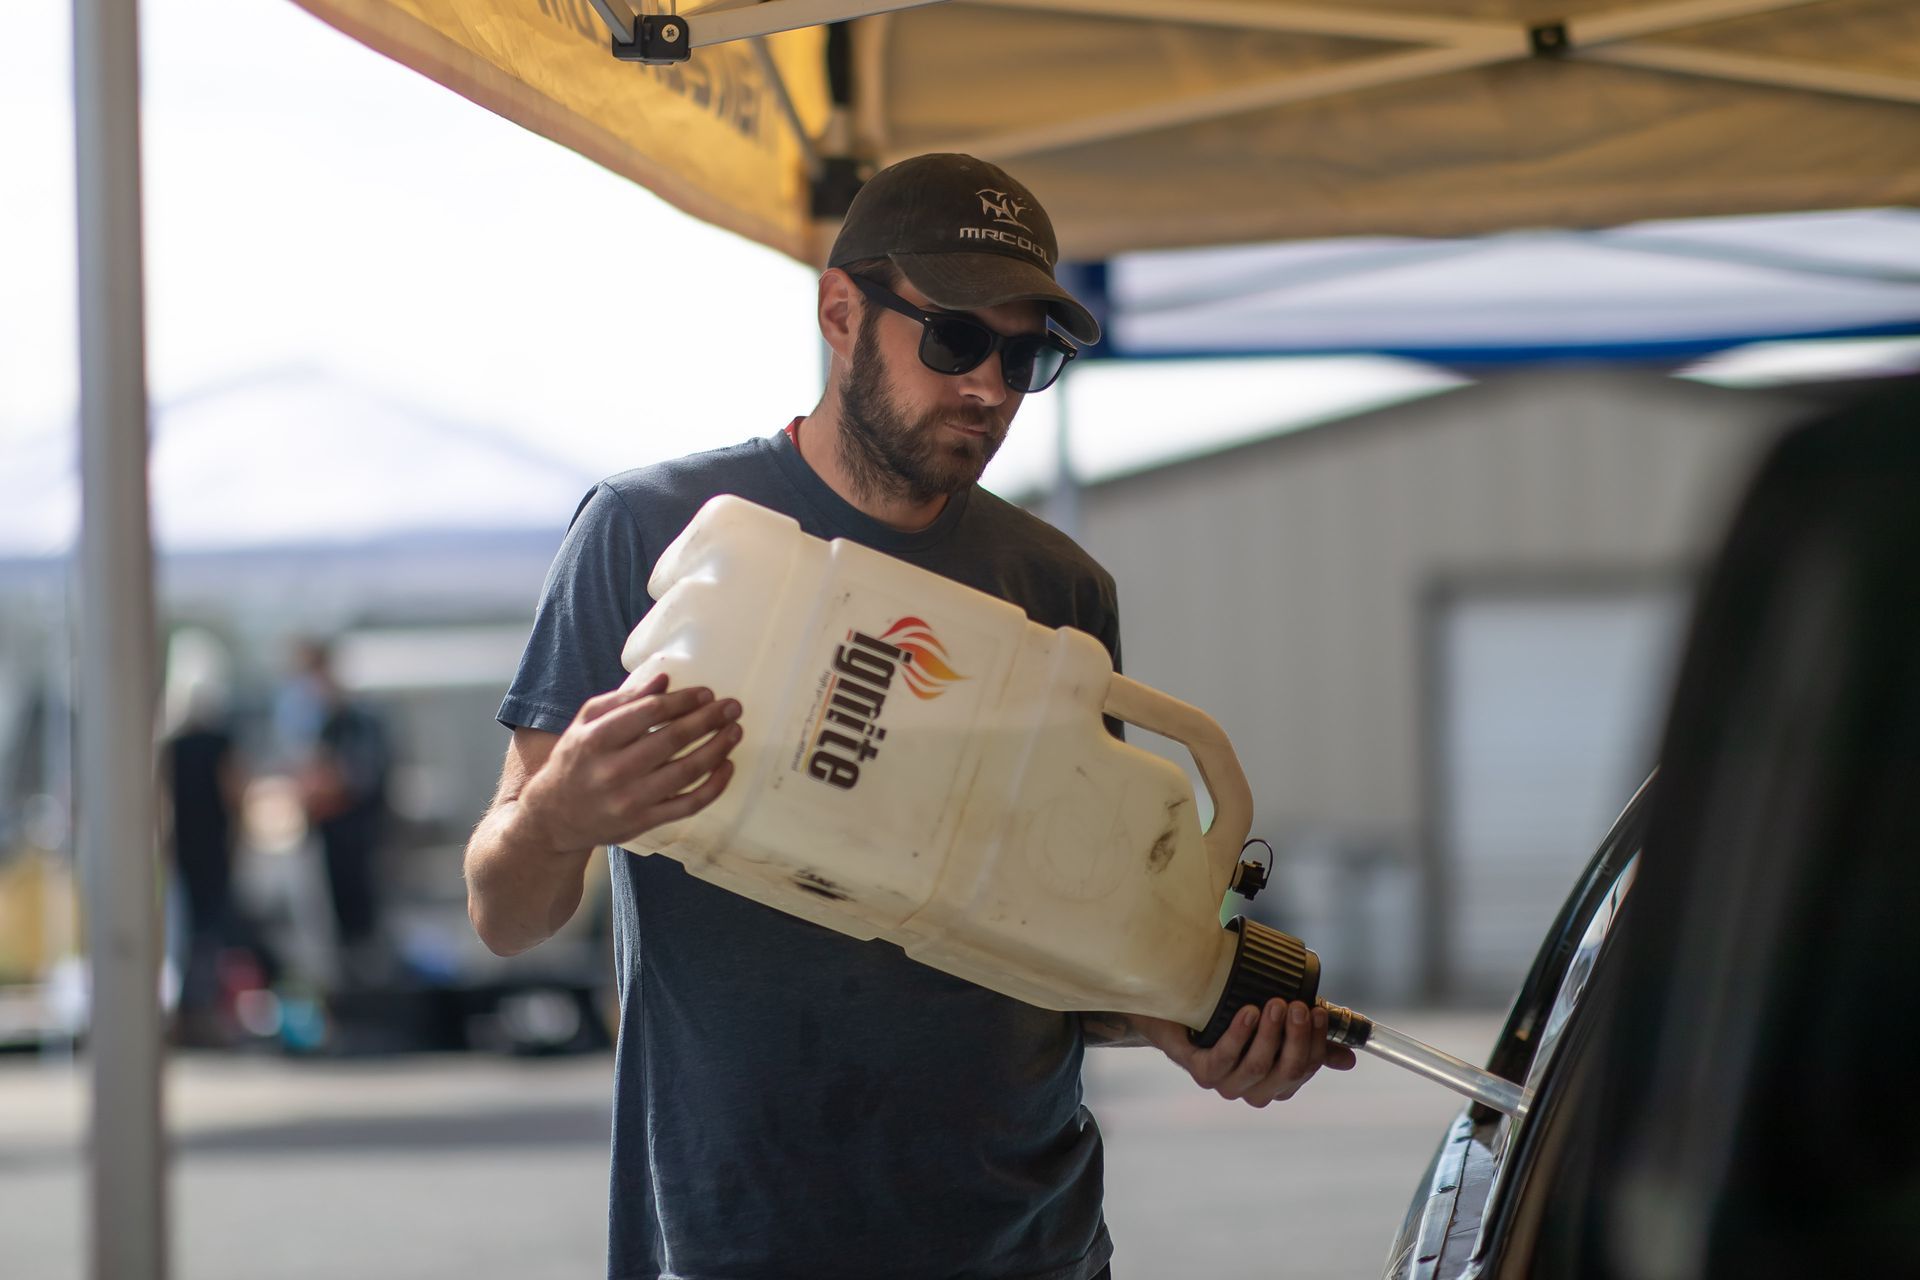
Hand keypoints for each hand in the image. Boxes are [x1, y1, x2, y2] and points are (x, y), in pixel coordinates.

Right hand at [519, 673, 741, 850]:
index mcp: (596, 739)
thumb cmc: (575, 760)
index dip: (683, 700)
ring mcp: (630, 800)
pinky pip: (688, 804)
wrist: (554, 817)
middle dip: (708, 719)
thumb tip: (663, 679)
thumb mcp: (585, 723)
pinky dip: (713, 786)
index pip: (649, 713)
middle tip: (732, 706)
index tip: (706, 692)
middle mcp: (613, 770)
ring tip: (735, 731)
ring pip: (686, 772)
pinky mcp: (644, 822)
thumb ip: (622, 700)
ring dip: (717, 748)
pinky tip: (727, 766)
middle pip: (672, 739)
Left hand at [1133, 1000, 1356, 1107]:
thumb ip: (1310, 1039)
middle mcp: (1256, 1089)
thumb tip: (1350, 1060)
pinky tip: (1247, 1013)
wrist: (1180, 1010)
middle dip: (1297, 1037)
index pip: (1308, 1067)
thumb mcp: (1279, 1023)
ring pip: (1258, 1065)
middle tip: (1297, 1005)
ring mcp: (1228, 1083)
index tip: (1320, 1012)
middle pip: (1287, 1070)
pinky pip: (1224, 1058)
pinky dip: (1239, 1035)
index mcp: (1279, 1081)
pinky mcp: (1202, 1072)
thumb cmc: (1235, 1015)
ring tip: (1273, 1003)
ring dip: (1270, 1034)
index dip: (1318, 1042)